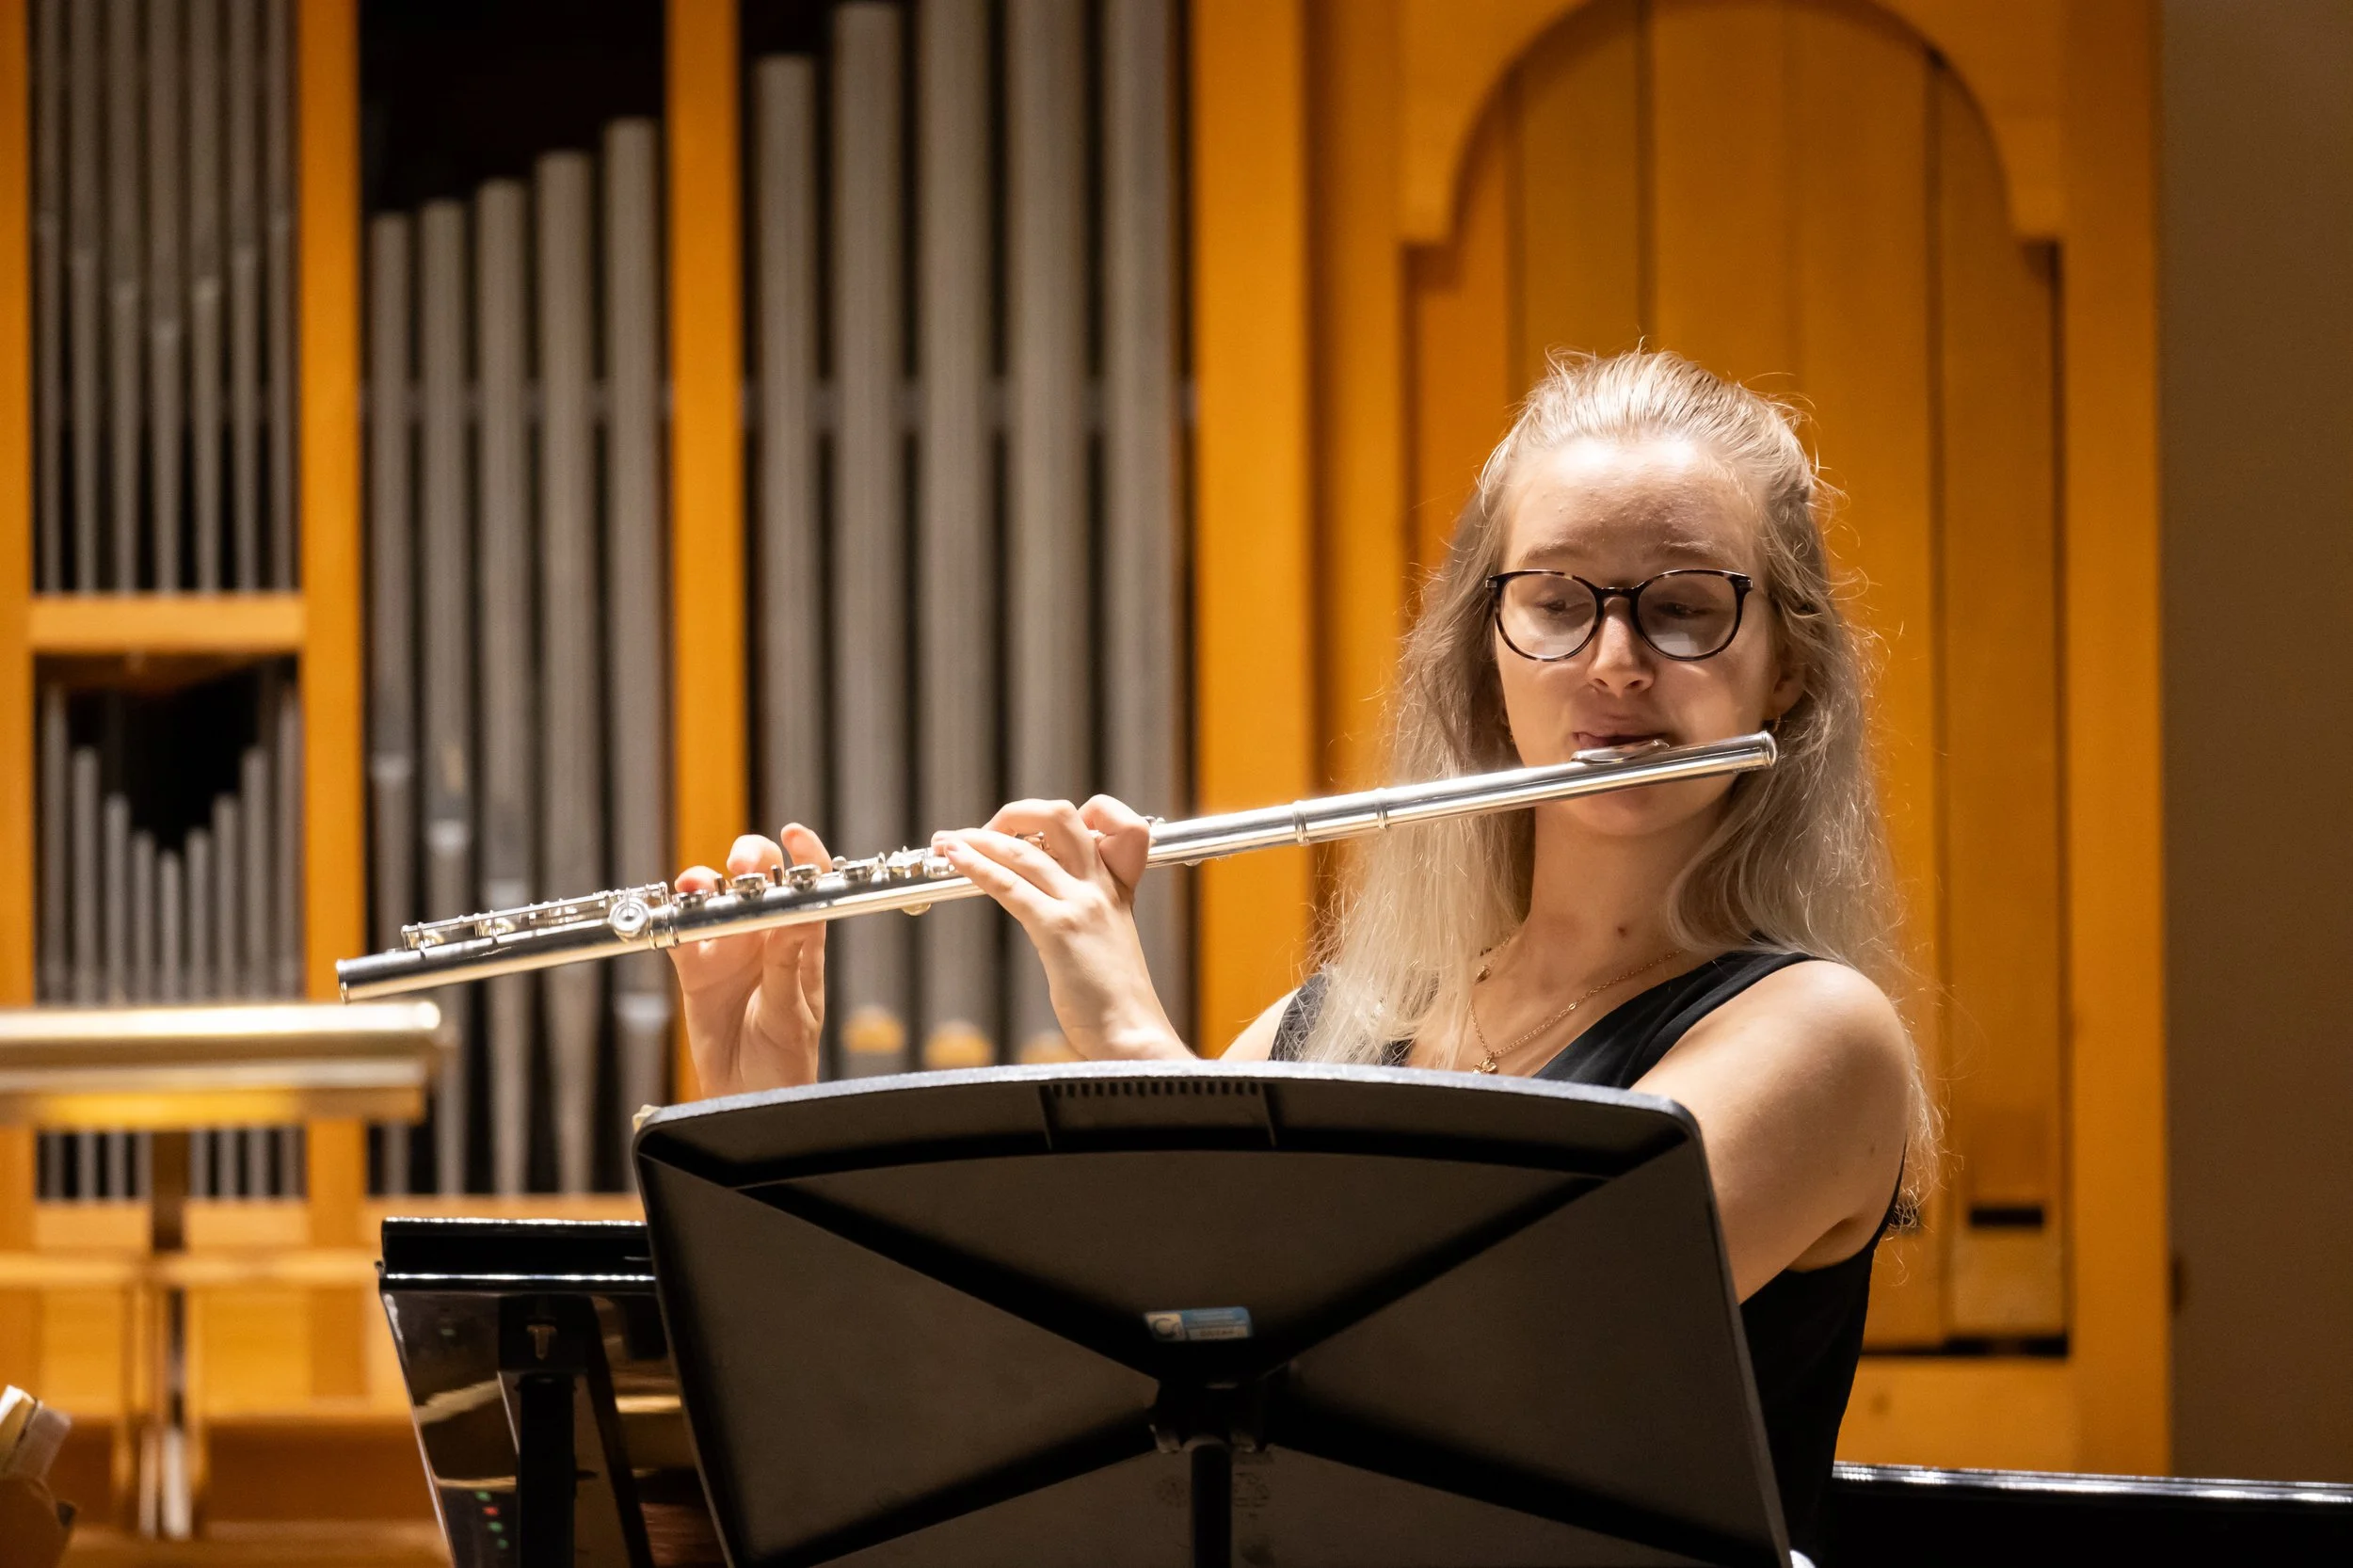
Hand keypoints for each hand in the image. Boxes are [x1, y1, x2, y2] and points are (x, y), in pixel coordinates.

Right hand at [668, 824, 832, 1095]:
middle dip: (750, 858)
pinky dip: (672, 918)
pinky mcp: (695, 969)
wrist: (750, 1102)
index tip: (794, 834)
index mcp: (801, 943)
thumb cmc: (785, 1062)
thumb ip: (788, 964)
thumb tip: (797, 916)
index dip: (805, 854)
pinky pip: (680, 933)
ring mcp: (729, 950)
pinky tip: (672, 914)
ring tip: (702, 888)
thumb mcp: (792, 1013)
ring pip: (714, 897)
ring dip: (706, 883)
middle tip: (742, 864)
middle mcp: (765, 937)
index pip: (809, 886)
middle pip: (758, 878)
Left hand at [934, 797, 1189, 1060]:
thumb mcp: (1105, 942)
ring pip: (1024, 849)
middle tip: (983, 830)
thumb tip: (1040, 903)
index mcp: (1116, 887)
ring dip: (977, 839)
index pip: (1104, 819)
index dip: (1064, 814)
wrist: (1133, 1036)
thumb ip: (1081, 916)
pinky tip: (955, 861)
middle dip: (1013, 814)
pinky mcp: (1060, 929)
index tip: (1030, 831)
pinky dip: (976, 867)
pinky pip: (1010, 886)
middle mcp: (1100, 887)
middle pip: (1059, 815)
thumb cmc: (1116, 1002)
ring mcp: (1081, 905)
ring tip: (947, 842)